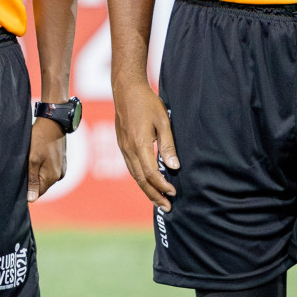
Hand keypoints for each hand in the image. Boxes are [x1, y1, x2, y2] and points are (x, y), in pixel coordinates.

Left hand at [27, 117, 67, 201]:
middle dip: (31, 182)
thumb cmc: (40, 138)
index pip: (38, 193)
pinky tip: (35, 159)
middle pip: (42, 186)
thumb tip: (31, 200)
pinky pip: (49, 170)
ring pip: (45, 177)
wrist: (53, 121)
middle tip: (20, 170)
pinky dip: (41, 168)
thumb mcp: (33, 159)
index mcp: (53, 177)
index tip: (17, 182)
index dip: (27, 190)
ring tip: (27, 163)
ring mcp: (61, 168)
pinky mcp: (61, 161)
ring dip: (36, 174)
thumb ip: (32, 180)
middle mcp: (59, 175)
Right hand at [113, 78, 178, 210]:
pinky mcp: (122, 143)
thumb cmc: (147, 102)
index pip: (150, 173)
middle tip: (167, 207)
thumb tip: (174, 167)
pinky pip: (130, 166)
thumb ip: (168, 145)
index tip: (174, 193)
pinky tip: (146, 181)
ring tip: (158, 199)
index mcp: (139, 145)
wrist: (126, 88)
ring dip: (146, 189)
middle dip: (154, 195)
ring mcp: (123, 146)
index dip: (162, 186)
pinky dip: (139, 178)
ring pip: (133, 174)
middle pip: (140, 179)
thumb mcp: (163, 121)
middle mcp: (128, 149)